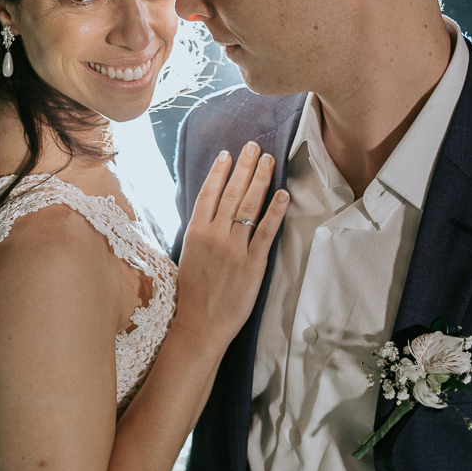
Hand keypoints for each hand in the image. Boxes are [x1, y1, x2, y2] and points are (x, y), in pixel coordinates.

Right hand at [176, 142, 288, 346]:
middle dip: (244, 167)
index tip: (227, 154)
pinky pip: (266, 233)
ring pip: (249, 207)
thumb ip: (200, 233)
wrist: (200, 325)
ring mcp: (234, 249)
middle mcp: (214, 236)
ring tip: (269, 160)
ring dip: (260, 180)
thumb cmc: (193, 293)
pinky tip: (283, 194)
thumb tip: (210, 212)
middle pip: (231, 193)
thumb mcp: (188, 256)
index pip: (208, 193)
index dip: (219, 171)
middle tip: (254, 146)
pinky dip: (275, 212)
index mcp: (195, 232)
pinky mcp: (253, 264)